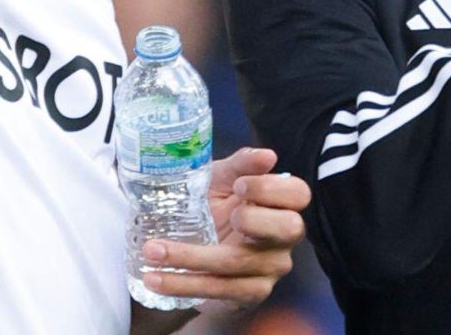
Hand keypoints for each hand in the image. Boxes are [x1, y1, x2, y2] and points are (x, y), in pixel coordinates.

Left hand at [142, 147, 311, 308]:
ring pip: (237, 262)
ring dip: (189, 257)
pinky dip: (183, 284)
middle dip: (256, 220)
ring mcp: (270, 268)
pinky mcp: (249, 294)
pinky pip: (219, 290)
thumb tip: (266, 156)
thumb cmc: (215, 204)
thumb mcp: (222, 179)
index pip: (298, 194)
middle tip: (226, 214)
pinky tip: (155, 278)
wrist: (195, 244)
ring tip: (152, 251)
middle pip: (288, 229)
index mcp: (281, 203)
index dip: (273, 189)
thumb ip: (241, 164)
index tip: (240, 185)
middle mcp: (283, 238)